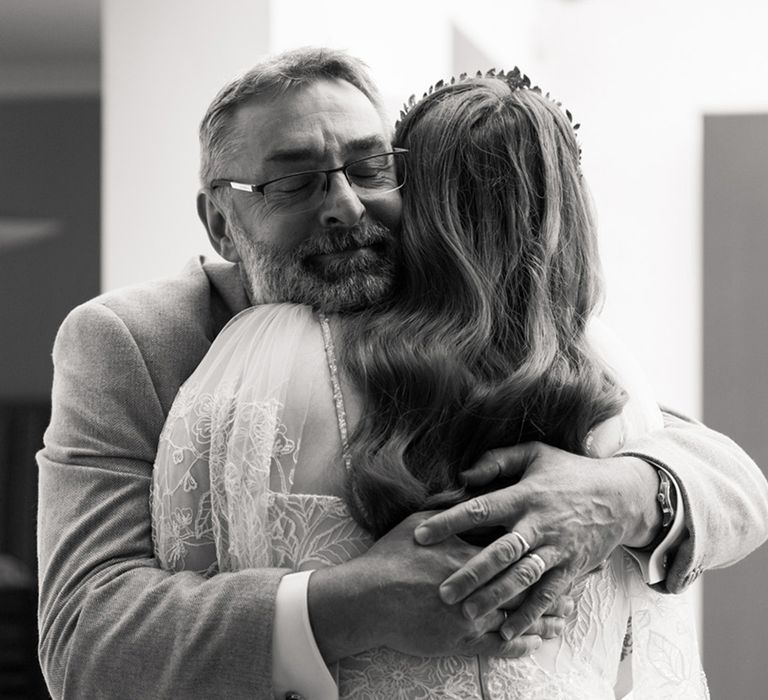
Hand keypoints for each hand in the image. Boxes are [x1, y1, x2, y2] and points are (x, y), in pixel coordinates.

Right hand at [307, 512, 564, 661]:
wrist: (366, 599)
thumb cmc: (390, 557)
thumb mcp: (419, 521)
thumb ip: (450, 508)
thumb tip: (471, 489)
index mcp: (470, 552)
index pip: (515, 547)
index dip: (541, 544)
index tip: (563, 540)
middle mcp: (478, 584)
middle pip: (527, 583)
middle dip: (557, 582)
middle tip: (585, 580)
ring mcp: (472, 616)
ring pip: (520, 616)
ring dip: (546, 616)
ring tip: (568, 614)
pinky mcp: (462, 642)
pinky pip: (501, 646)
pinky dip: (522, 643)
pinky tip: (536, 641)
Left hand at [412, 442, 657, 640]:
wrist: (621, 496)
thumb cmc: (568, 472)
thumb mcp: (535, 454)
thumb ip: (498, 460)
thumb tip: (464, 475)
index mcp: (525, 495)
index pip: (481, 509)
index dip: (450, 521)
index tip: (421, 534)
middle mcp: (540, 524)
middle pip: (500, 551)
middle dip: (471, 572)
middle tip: (442, 590)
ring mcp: (557, 549)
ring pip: (523, 577)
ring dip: (495, 597)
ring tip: (467, 614)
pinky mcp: (572, 568)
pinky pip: (548, 595)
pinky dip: (529, 614)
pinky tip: (506, 631)